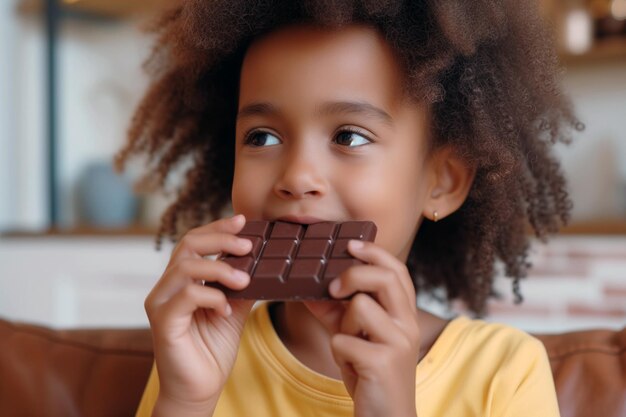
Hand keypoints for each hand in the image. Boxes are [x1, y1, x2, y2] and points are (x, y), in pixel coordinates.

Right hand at [144, 214, 254, 413]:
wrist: (201, 388)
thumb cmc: (213, 349)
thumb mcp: (234, 309)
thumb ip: (240, 284)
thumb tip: (263, 259)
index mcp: (181, 280)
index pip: (195, 242)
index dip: (217, 228)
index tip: (243, 220)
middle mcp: (166, 287)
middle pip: (187, 244)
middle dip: (220, 239)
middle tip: (249, 245)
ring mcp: (160, 303)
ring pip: (185, 266)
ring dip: (221, 268)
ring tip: (246, 280)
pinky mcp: (162, 321)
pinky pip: (186, 295)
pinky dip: (212, 296)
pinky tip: (227, 308)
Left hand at [304, 240, 419, 416]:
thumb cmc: (370, 373)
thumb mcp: (353, 337)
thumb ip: (336, 312)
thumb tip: (307, 288)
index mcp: (405, 314)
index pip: (397, 270)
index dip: (374, 252)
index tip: (350, 244)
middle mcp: (408, 324)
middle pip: (385, 277)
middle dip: (353, 274)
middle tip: (332, 287)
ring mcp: (399, 342)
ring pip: (361, 307)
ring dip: (343, 325)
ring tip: (349, 345)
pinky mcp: (384, 362)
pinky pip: (344, 341)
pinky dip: (338, 352)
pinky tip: (351, 367)